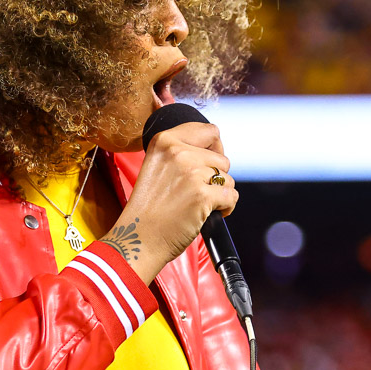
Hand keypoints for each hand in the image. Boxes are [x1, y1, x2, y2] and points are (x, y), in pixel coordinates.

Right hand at [101, 122, 236, 283]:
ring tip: (198, 204)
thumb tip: (216, 149)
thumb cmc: (148, 208)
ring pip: (228, 178)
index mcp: (164, 141)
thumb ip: (180, 152)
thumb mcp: (156, 166)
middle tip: (196, 191)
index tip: (207, 163)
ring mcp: (191, 173)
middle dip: (215, 176)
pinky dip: (225, 208)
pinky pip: (232, 196)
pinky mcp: (203, 195)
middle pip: (221, 157)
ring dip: (219, 193)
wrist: (139, 238)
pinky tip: (207, 213)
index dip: (214, 148)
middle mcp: (178, 152)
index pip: (209, 131)